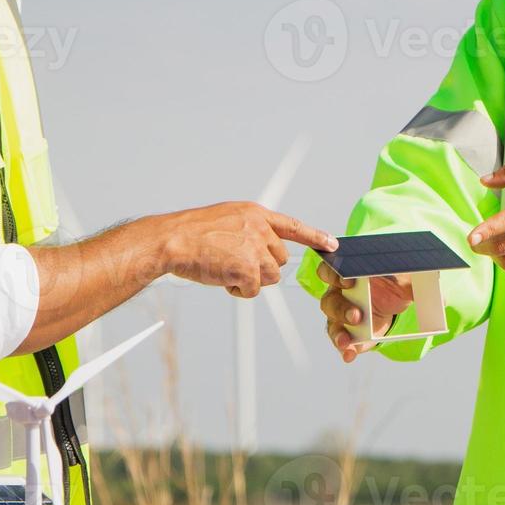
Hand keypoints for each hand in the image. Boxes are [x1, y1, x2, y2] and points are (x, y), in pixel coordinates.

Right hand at [157, 201, 336, 298]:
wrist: (172, 240)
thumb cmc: (192, 233)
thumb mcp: (226, 219)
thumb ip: (247, 230)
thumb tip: (260, 249)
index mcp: (255, 214)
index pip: (293, 226)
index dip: (315, 236)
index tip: (332, 243)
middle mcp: (260, 228)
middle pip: (279, 260)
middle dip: (261, 268)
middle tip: (233, 263)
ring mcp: (255, 248)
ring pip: (270, 277)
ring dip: (250, 280)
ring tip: (224, 268)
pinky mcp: (249, 268)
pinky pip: (253, 290)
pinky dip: (238, 290)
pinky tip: (221, 276)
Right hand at [317, 262, 413, 362]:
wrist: (398, 297)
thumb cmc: (394, 278)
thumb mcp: (402, 273)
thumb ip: (404, 272)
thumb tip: (426, 270)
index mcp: (348, 272)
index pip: (331, 271)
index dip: (334, 276)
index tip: (349, 282)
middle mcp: (339, 294)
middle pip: (330, 301)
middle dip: (341, 309)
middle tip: (356, 316)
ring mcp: (342, 316)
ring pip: (333, 324)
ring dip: (339, 333)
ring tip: (346, 342)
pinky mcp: (351, 334)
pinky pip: (344, 343)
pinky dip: (347, 349)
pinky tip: (350, 355)